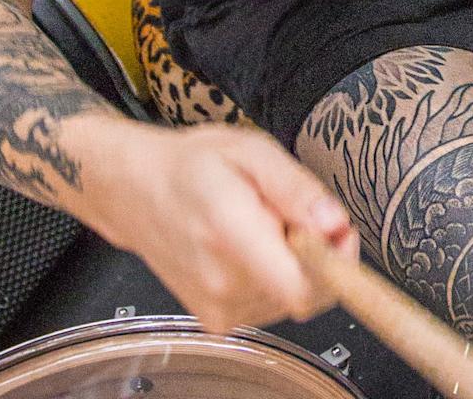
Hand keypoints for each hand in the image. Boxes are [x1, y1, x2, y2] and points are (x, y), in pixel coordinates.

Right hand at [73, 120, 356, 330]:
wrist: (137, 192)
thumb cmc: (193, 167)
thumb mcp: (251, 151)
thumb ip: (296, 188)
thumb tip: (334, 222)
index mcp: (231, 234)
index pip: (302, 288)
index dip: (336, 264)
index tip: (335, 231)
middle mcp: (222, 283)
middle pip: (307, 292)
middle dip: (316, 254)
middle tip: (293, 214)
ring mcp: (218, 308)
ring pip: (293, 299)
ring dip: (295, 265)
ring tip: (265, 227)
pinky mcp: (218, 320)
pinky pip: (273, 305)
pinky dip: (276, 278)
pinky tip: (254, 248)